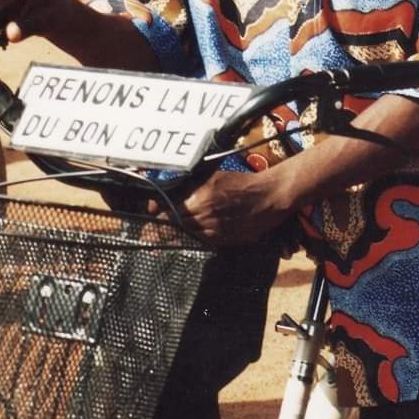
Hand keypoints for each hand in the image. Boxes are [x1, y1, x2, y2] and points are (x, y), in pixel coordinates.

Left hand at [159, 169, 291, 247]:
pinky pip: (200, 241)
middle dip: (161, 226)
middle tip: (150, 229)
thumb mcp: (214, 176)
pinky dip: (193, 237)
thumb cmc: (241, 183)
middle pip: (174, 225)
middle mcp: (205, 215)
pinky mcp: (222, 241)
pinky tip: (190, 233)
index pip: (169, 209)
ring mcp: (213, 230)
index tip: (150, 212)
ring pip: (186, 235)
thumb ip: (192, 184)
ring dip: (175, 234)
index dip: (157, 211)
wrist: (268, 198)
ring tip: (164, 234)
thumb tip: (170, 189)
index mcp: (200, 197)